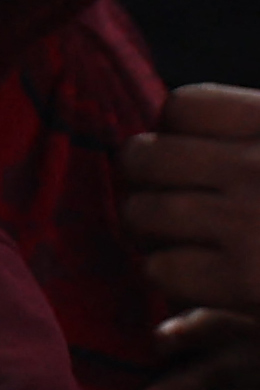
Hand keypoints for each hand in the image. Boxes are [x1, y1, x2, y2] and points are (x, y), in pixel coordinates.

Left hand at [123, 84, 259, 311]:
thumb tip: (181, 123)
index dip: (173, 134)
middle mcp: (259, 166)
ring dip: (150, 231)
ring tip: (176, 241)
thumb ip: (254, 132)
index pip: (182, 107)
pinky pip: (162, 267)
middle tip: (163, 203)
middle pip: (145, 157)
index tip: (189, 158)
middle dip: (143, 181)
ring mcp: (249, 222)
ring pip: (142, 213)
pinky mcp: (246, 282)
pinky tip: (200, 277)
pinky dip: (170, 274)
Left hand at [142, 308, 259, 389]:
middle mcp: (245, 360)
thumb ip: (186, 327)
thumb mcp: (215, 328)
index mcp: (235, 330)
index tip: (162, 338)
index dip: (192, 328)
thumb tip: (150, 337)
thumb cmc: (218, 344)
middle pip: (213, 373)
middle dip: (181, 388)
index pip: (215, 324)